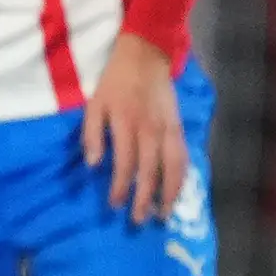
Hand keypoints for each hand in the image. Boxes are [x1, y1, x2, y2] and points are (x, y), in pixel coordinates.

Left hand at [79, 31, 185, 223]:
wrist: (146, 56)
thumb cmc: (114, 82)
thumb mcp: (94, 104)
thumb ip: (92, 134)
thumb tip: (94, 165)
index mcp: (126, 124)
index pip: (124, 164)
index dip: (120, 187)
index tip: (114, 205)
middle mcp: (150, 130)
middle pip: (150, 171)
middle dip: (145, 198)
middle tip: (138, 220)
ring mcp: (168, 129)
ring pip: (173, 167)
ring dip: (169, 193)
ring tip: (163, 214)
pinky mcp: (179, 127)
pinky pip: (183, 157)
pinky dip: (182, 177)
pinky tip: (177, 192)